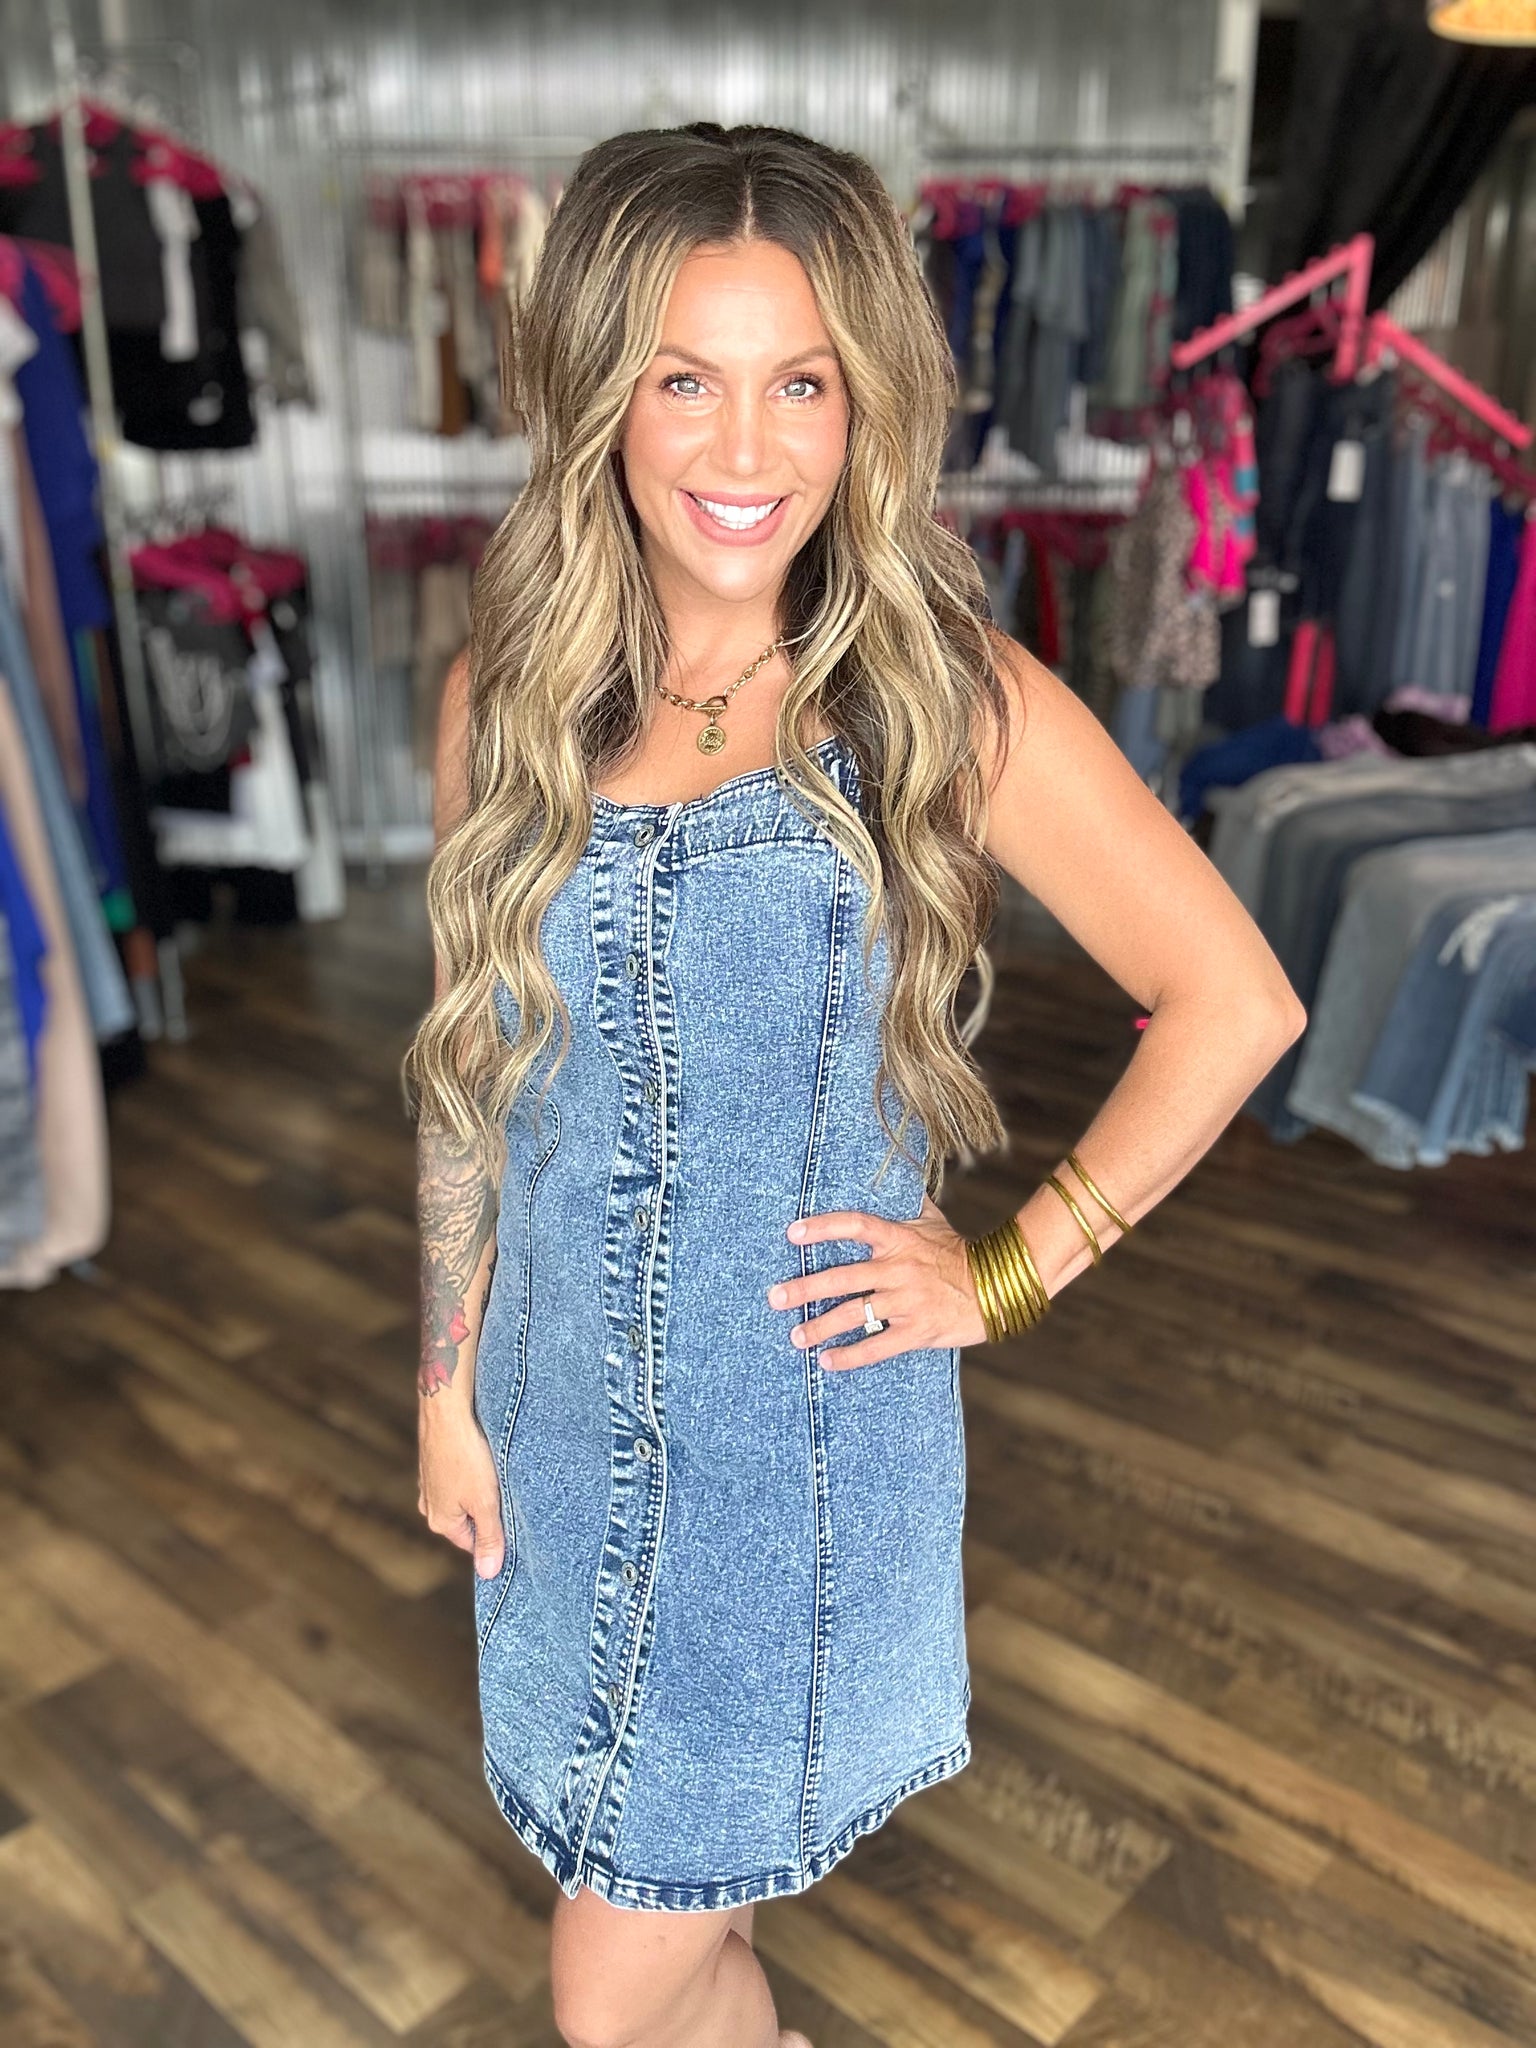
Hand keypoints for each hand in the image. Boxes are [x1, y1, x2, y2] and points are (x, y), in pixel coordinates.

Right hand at [418, 1393, 505, 1577]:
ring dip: (481, 1490)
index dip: (495, 1535)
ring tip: (495, 1474)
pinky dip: (472, 1472)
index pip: (473, 1544)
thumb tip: (489, 1573)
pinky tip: (484, 1459)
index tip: (513, 1522)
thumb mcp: (485, 1502)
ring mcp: (430, 1483)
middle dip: (488, 1511)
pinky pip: (459, 1477)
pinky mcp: (435, 1463)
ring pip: (464, 1497)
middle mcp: (430, 1506)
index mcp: (440, 1521)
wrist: (446, 1410)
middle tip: (506, 1494)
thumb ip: (489, 1538)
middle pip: (468, 1521)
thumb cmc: (466, 1456)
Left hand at [765, 1194, 987, 1367]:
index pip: (855, 1225)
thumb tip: (894, 1169)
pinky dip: (850, 1356)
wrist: (998, 1285)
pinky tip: (828, 1361)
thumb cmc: (959, 1251)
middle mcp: (898, 1269)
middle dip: (804, 1288)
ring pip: (854, 1314)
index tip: (792, 1233)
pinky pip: (877, 1346)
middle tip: (775, 1297)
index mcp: (900, 1239)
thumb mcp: (933, 1221)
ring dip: (820, 1326)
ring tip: (795, 1336)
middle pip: (842, 1277)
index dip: (822, 1227)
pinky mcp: (917, 1331)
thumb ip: (908, 1202)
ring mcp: (907, 1302)